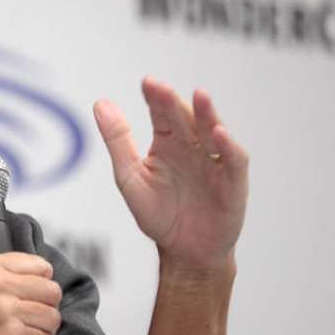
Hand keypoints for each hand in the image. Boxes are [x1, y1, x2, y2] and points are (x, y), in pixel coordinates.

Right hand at [0, 252, 61, 334]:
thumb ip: (4, 274)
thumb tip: (42, 277)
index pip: (40, 266)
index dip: (38, 285)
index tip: (28, 298)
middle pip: (51, 291)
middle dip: (44, 309)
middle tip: (25, 320)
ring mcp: (7, 309)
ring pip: (52, 317)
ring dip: (40, 332)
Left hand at [93, 77, 247, 270]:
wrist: (183, 251)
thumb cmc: (157, 213)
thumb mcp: (130, 177)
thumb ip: (118, 140)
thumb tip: (100, 104)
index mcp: (168, 142)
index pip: (161, 114)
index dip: (155, 97)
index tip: (147, 82)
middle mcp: (193, 146)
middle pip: (186, 118)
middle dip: (174, 103)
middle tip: (161, 88)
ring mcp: (214, 162)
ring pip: (212, 132)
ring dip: (207, 114)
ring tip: (199, 96)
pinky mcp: (233, 182)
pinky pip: (233, 160)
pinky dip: (228, 146)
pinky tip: (219, 133)